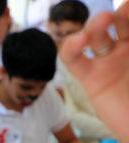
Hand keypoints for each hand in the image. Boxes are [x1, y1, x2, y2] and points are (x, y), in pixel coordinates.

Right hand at [60, 2, 128, 142]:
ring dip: (96, 24)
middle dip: (120, 14)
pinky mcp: (90, 79)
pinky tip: (78, 41)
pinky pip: (74, 61)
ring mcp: (106, 64)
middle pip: (117, 23)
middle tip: (124, 11)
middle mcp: (125, 51)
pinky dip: (71, 48)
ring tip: (104, 20)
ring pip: (96, 37)